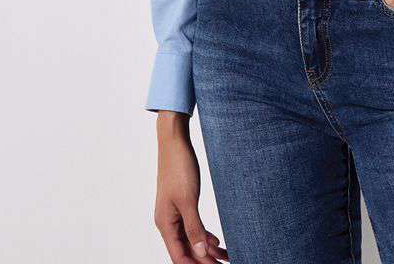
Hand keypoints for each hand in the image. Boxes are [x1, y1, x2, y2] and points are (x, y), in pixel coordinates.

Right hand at [154, 113, 227, 262]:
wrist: (174, 142)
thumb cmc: (179, 167)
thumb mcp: (188, 200)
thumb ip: (194, 228)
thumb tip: (201, 253)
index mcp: (166, 224)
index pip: (179, 256)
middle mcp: (168, 222)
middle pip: (186, 250)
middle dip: (205, 260)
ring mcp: (174, 213)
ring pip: (191, 239)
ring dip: (207, 249)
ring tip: (226, 256)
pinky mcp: (182, 203)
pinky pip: (193, 226)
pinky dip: (205, 235)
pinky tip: (217, 241)